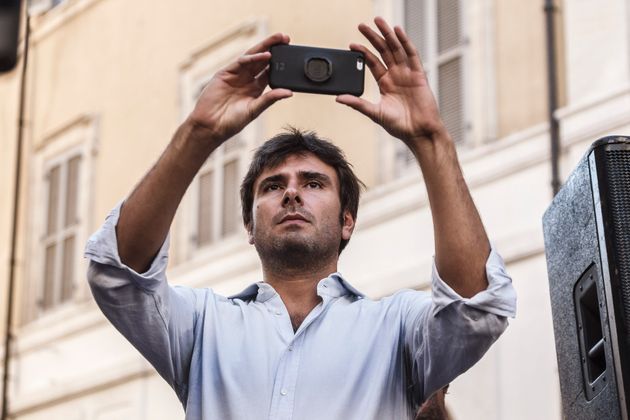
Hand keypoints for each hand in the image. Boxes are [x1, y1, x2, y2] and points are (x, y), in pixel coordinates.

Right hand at [188, 33, 292, 144]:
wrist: (211, 126)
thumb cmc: (232, 122)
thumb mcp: (255, 110)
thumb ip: (270, 99)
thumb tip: (289, 92)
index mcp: (256, 89)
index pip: (270, 71)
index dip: (280, 63)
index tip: (292, 55)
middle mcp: (246, 79)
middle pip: (262, 60)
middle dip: (274, 48)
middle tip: (286, 38)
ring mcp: (235, 75)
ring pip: (252, 57)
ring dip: (264, 47)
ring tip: (278, 39)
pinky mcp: (224, 73)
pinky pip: (240, 62)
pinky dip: (252, 58)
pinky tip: (264, 55)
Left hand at [336, 17, 445, 144]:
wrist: (419, 132)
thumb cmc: (399, 126)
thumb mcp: (374, 113)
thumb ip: (357, 104)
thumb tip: (338, 98)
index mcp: (385, 83)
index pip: (372, 62)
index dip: (363, 52)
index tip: (351, 44)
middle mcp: (396, 76)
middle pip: (383, 51)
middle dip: (373, 37)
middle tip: (362, 25)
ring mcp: (407, 74)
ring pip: (396, 49)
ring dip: (388, 34)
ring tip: (379, 21)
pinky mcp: (419, 75)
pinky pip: (412, 55)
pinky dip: (405, 42)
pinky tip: (398, 31)